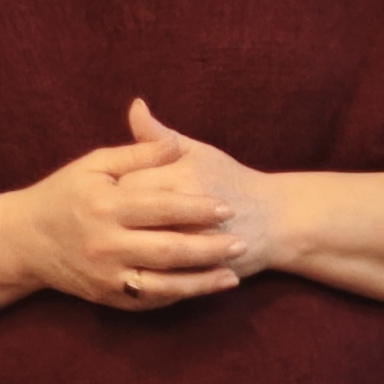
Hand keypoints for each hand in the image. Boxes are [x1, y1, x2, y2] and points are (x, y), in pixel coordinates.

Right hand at [12, 116, 241, 312]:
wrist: (25, 240)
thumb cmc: (65, 193)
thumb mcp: (95, 164)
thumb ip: (138, 153)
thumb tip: (176, 141)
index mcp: (105, 206)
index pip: (160, 207)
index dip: (196, 208)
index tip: (226, 208)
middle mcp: (105, 244)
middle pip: (167, 249)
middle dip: (208, 248)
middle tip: (241, 243)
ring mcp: (106, 275)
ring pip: (162, 284)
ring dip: (200, 282)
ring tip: (233, 276)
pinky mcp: (107, 297)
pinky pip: (148, 300)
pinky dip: (178, 296)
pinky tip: (203, 288)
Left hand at [116, 96, 286, 280]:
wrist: (276, 221)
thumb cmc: (231, 181)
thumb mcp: (198, 152)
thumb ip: (160, 135)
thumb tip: (135, 106)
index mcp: (180, 178)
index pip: (126, 185)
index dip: (113, 189)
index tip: (108, 191)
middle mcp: (185, 213)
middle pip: (130, 220)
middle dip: (116, 220)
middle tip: (110, 219)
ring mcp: (192, 247)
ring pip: (142, 250)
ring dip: (129, 247)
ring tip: (125, 239)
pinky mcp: (199, 272)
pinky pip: (160, 276)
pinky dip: (146, 271)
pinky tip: (140, 262)